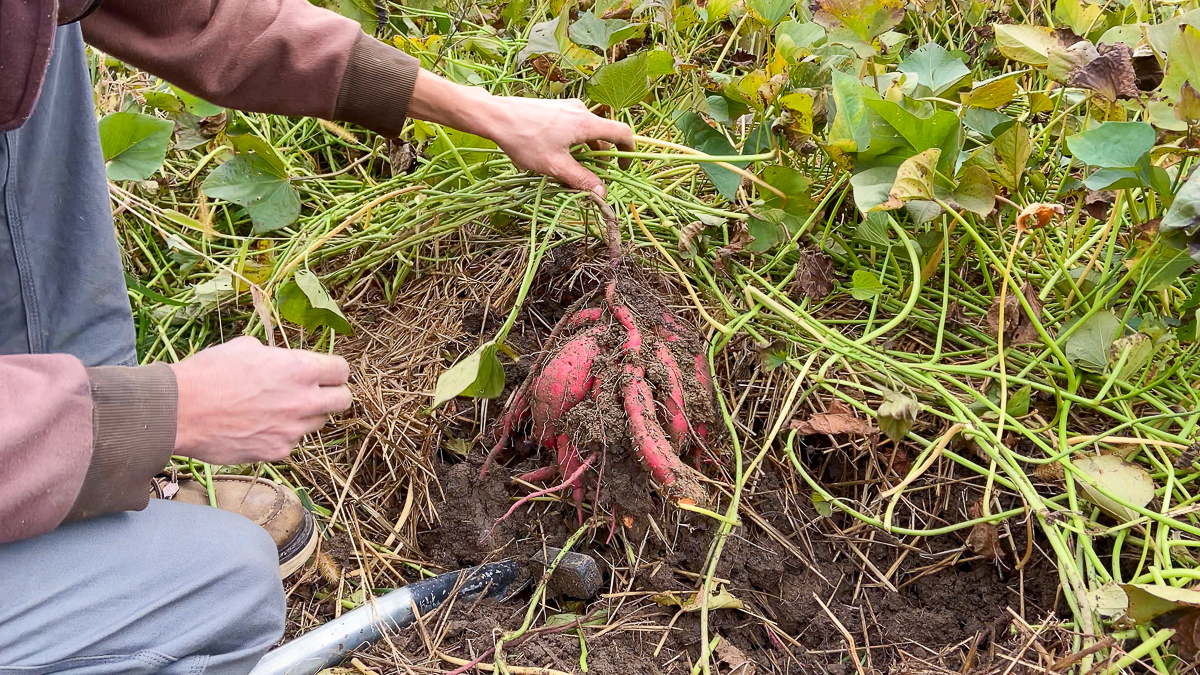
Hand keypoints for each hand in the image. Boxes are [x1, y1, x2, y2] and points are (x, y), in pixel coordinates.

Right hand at [169, 336, 351, 464]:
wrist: (179, 411)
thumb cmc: (208, 373)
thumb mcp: (246, 348)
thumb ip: (276, 357)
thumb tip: (282, 360)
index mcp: (300, 369)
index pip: (342, 371)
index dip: (335, 370)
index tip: (328, 372)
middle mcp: (304, 401)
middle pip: (343, 401)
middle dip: (334, 394)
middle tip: (317, 393)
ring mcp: (292, 430)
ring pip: (317, 423)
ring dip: (305, 415)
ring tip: (277, 409)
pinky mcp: (278, 451)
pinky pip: (291, 441)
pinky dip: (281, 434)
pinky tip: (258, 426)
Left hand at [408, 70, 633, 197]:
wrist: (495, 116)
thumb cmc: (525, 140)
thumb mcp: (555, 167)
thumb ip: (581, 180)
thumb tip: (602, 194)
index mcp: (587, 123)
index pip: (621, 133)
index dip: (629, 151)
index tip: (624, 168)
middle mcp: (581, 111)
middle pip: (602, 136)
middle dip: (601, 159)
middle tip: (592, 179)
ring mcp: (566, 108)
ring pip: (586, 133)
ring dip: (585, 153)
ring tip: (569, 172)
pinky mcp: (554, 108)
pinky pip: (572, 127)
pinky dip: (573, 143)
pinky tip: (554, 156)